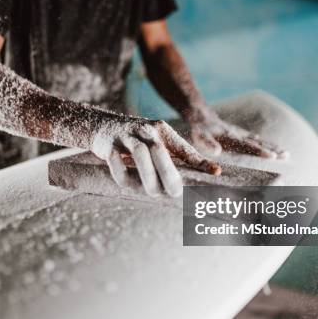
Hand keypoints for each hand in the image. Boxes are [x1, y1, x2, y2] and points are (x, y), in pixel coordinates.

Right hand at [91, 118, 220, 197]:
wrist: (101, 125)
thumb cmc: (135, 140)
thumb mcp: (155, 142)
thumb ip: (173, 158)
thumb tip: (193, 181)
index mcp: (161, 130)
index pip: (182, 147)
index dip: (199, 160)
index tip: (216, 172)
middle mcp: (145, 129)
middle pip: (159, 150)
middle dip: (168, 173)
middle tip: (176, 193)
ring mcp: (126, 135)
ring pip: (139, 154)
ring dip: (148, 176)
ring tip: (154, 192)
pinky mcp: (108, 143)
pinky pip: (116, 160)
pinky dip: (121, 172)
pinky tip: (127, 183)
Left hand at [188, 107, 287, 158]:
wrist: (198, 111)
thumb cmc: (198, 127)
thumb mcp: (199, 135)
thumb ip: (208, 143)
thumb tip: (217, 152)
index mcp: (230, 137)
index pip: (248, 145)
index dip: (260, 151)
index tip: (272, 156)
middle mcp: (237, 134)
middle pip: (258, 142)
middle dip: (273, 149)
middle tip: (287, 155)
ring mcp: (238, 132)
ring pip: (258, 140)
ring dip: (272, 146)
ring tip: (285, 153)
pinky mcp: (235, 131)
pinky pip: (252, 137)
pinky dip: (262, 141)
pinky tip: (266, 143)